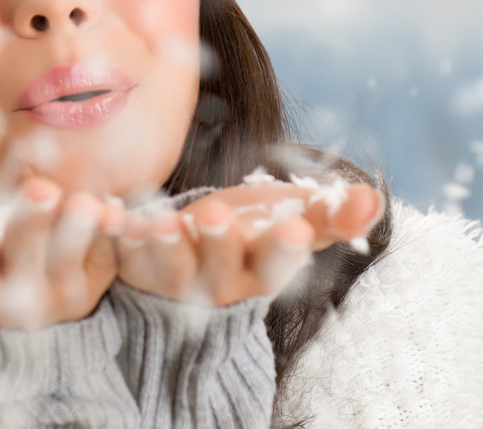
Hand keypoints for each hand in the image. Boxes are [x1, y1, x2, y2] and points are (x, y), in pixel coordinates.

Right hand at [0, 178, 124, 329]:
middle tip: (40, 191)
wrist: (27, 300)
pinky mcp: (97, 280)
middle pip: (22, 265)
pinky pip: (107, 255)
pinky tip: (116, 211)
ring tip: (84, 204)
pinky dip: (111, 233)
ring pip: (69, 263)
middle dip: (29, 227)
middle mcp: (13, 301)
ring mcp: (59, 293)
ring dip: (77, 232)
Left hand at [115, 181, 383, 306]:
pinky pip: (118, 255)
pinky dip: (112, 236)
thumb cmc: (251, 228)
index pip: (275, 268)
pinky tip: (109, 214)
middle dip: (218, 244)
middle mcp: (215, 283)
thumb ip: (330, 213)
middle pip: (217, 271)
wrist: (193, 245)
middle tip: (216, 214)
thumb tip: (373, 199)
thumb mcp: (289, 217)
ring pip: (165, 268)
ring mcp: (170, 277)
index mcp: (258, 271)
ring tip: (160, 220)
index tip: (296, 228)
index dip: (283, 251)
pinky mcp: (130, 265)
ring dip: (161, 245)